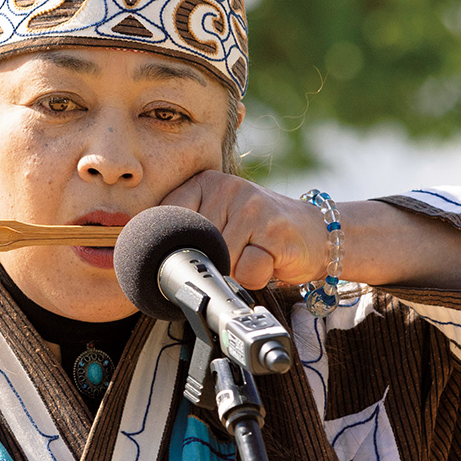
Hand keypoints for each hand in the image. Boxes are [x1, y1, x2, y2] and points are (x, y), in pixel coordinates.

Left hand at [160, 170, 326, 289]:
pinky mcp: (274, 229)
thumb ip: (188, 233)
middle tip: (235, 255)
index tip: (181, 257)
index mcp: (205, 183)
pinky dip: (256, 277)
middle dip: (210, 264)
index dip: (169, 248)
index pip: (165, 220)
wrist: (316, 233)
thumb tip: (143, 261)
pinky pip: (246, 271)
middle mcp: (226, 188)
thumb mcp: (219, 222)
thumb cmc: (259, 235)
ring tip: (253, 256)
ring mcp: (251, 206)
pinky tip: (270, 261)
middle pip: (193, 247)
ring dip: (235, 273)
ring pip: (219, 262)